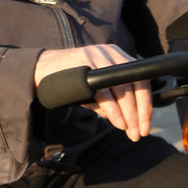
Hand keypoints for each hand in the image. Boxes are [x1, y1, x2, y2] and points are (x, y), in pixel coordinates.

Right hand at [34, 44, 152, 141]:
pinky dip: (113, 109)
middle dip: (138, 113)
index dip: (146, 105)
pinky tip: (117, 122)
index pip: (141, 80)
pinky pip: (104, 90)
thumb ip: (112, 102)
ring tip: (128, 130)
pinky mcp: (85, 62)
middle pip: (135, 85)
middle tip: (138, 133)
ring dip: (128, 113)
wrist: (41, 70)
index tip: (146, 126)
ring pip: (122, 88)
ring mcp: (98, 56)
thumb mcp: (96, 89)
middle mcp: (112, 53)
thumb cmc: (72, 81)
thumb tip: (130, 122)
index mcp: (119, 57)